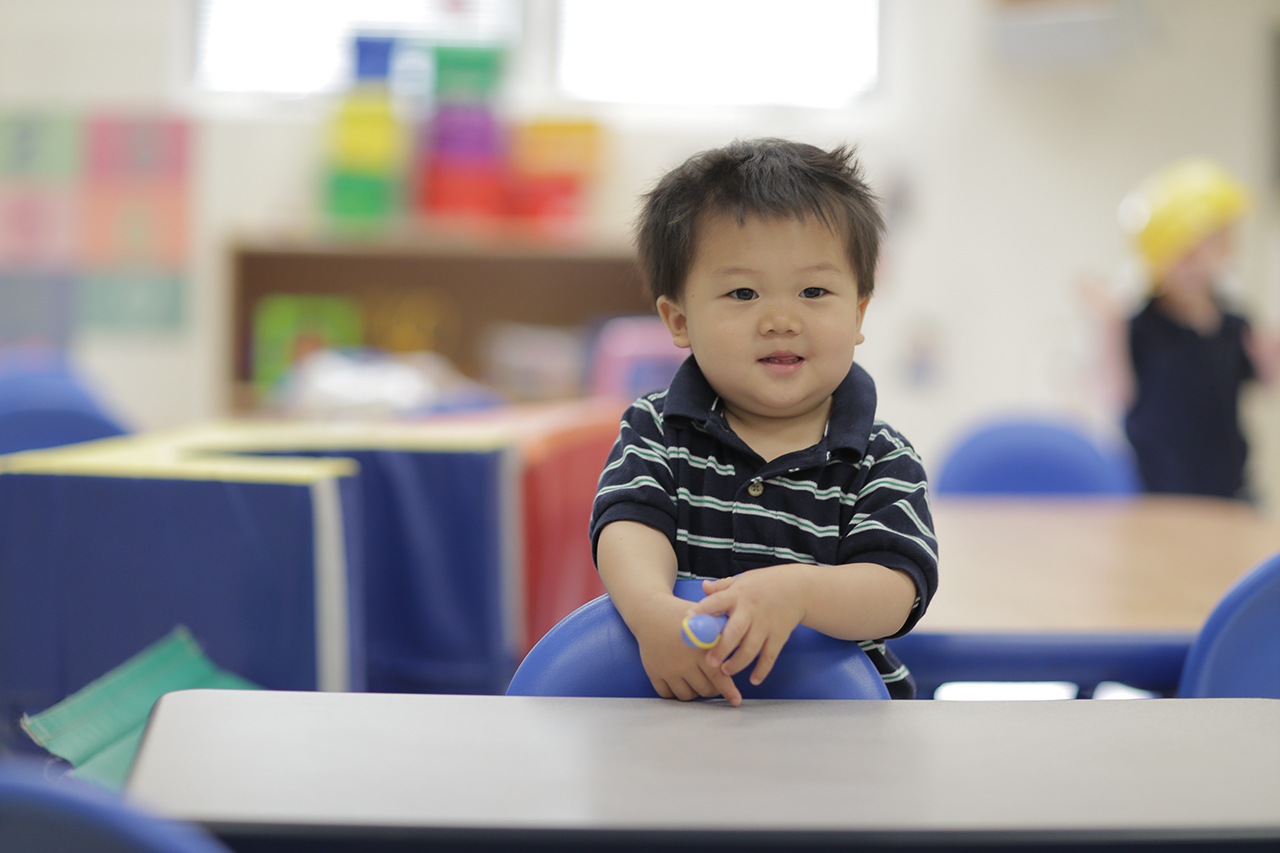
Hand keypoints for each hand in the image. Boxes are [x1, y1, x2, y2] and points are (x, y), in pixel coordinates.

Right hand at [631, 593, 742, 705]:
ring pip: (687, 695)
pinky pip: (668, 695)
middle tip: (716, 683)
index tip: (736, 701)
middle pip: (705, 690)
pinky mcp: (654, 673)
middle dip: (714, 690)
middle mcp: (683, 662)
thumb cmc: (683, 616)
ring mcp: (668, 670)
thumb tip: (744, 642)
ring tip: (699, 682)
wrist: (651, 612)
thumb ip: (724, 631)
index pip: (718, 676)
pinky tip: (682, 684)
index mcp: (699, 648)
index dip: (728, 691)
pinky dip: (677, 693)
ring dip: (696, 693)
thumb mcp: (706, 618)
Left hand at [688, 566, 807, 686]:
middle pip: (735, 631)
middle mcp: (752, 610)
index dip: (703, 609)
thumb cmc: (765, 583)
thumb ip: (722, 587)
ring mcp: (766, 624)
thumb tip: (703, 587)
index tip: (688, 618)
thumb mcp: (743, 580)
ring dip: (738, 662)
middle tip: (709, 662)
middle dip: (721, 648)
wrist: (799, 588)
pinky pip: (770, 656)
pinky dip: (762, 669)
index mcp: (738, 594)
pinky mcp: (779, 636)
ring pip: (751, 648)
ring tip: (726, 671)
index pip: (717, 601)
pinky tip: (753, 679)